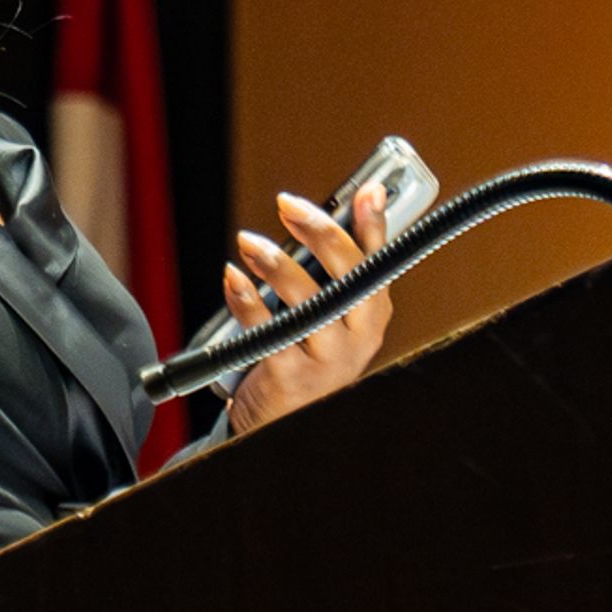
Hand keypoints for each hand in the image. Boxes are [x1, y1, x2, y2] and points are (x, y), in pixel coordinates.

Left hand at [220, 184, 393, 434]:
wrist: (280, 421)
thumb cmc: (303, 353)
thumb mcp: (327, 311)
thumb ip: (331, 265)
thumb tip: (334, 209)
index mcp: (372, 313)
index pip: (379, 261)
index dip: (374, 224)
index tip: (366, 190)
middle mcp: (357, 337)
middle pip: (348, 274)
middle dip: (318, 232)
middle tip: (287, 205)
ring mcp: (328, 359)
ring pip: (307, 301)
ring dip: (276, 264)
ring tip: (249, 243)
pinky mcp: (291, 376)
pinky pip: (267, 330)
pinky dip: (246, 300)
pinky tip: (232, 278)